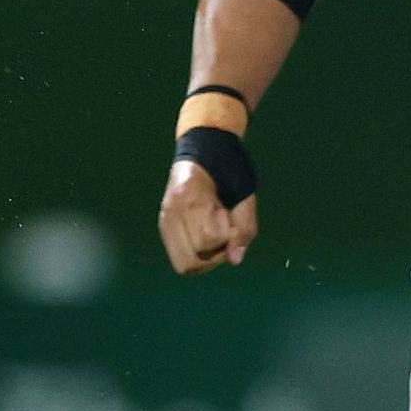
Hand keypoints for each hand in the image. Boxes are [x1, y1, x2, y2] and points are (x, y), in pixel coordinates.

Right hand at [158, 157, 256, 273]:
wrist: (204, 146)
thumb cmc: (228, 166)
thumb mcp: (245, 194)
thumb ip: (243, 228)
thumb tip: (235, 261)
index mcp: (189, 197)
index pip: (206, 240)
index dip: (224, 234)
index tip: (225, 212)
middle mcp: (171, 211)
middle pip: (191, 261)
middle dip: (215, 254)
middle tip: (225, 231)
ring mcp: (165, 219)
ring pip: (184, 264)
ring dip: (206, 258)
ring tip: (216, 234)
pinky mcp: (165, 225)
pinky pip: (180, 256)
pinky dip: (198, 254)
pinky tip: (207, 235)